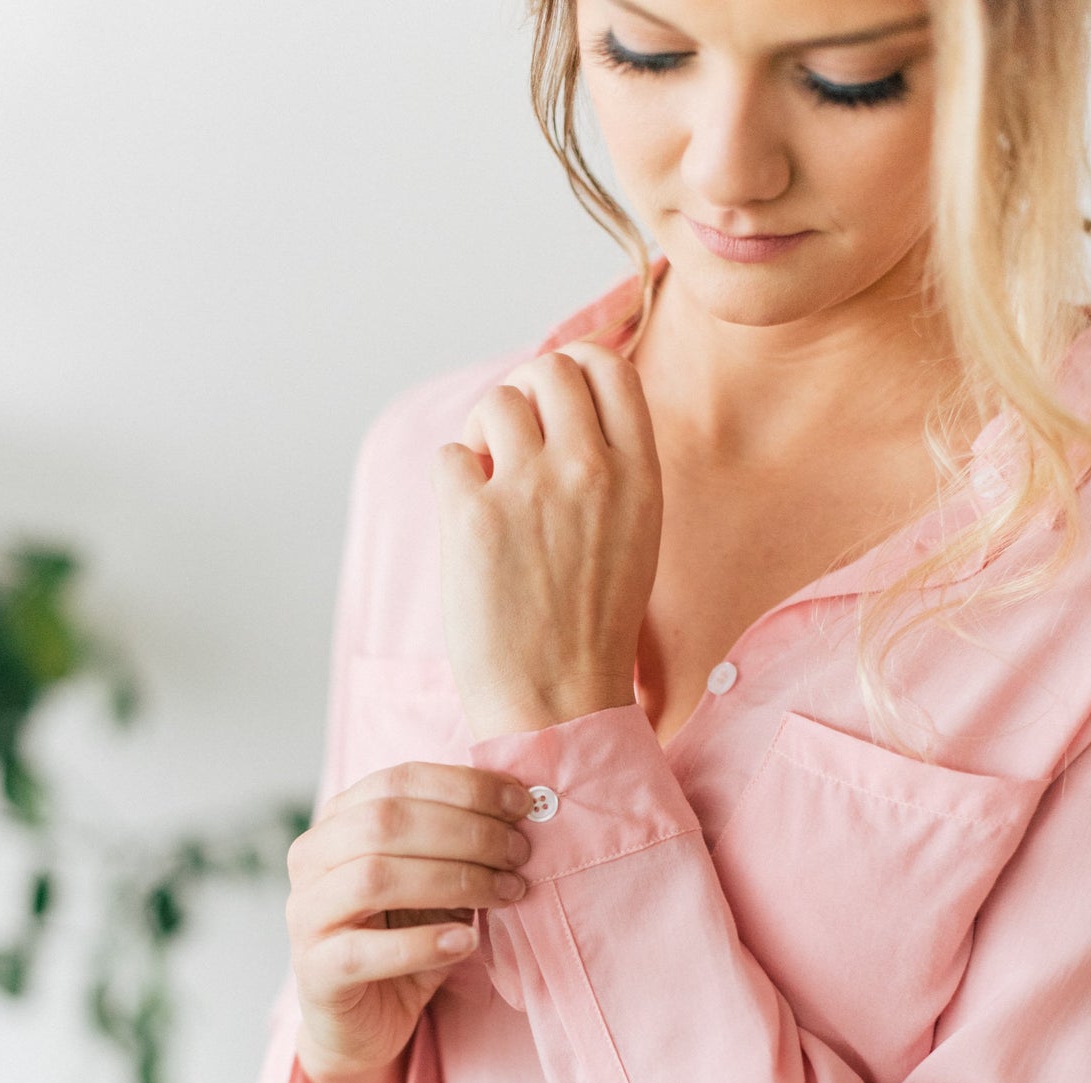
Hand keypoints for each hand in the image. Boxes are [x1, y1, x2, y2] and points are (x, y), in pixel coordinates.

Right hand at [285, 758, 534, 1082]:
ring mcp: (306, 914)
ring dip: (453, 880)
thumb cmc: (404, 937)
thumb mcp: (437, 880)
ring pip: (373, 877)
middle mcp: (311, 859)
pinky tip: (466, 942)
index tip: (521, 802)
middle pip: (385, 823)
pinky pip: (364, 951)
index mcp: (338, 821)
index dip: (464, 787)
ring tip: (506, 893)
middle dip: (466, 831)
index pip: (398, 781)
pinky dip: (422, 943)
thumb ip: (461, 842)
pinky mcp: (315, 970)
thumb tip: (521, 806)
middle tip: (520, 853)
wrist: (365, 1020)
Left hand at [428, 341, 663, 739]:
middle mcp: (590, 471)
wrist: (558, 705)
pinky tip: (469, 524)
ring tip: (488, 487)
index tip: (555, 404)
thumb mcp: (633, 536)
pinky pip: (450, 457)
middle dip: (524, 397)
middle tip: (512, 448)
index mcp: (640, 476)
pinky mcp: (474, 517)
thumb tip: (564, 405)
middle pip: (548, 371)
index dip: (575, 372)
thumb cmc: (591, 629)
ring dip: (484, 435)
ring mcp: (531, 490)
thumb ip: (611, 469)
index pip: (609, 368)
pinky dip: (453, 482)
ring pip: (496, 403)